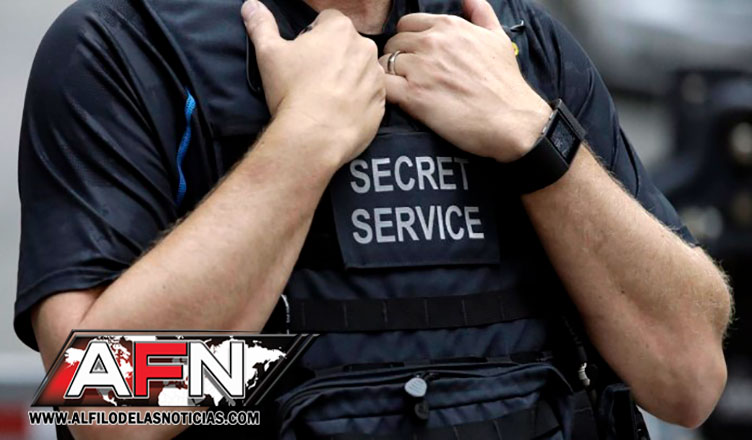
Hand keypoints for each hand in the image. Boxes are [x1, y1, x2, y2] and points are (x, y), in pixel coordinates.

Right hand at [242, 1, 385, 166]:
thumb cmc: (291, 90)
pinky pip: (370, 94)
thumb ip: (261, 25)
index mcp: (340, 28)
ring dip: (348, 77)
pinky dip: (358, 99)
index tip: (303, 57)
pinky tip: (339, 110)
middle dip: (333, 56)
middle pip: (347, 44)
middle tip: (312, 79)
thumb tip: (250, 6)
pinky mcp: (381, 102)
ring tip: (326, 97)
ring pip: (360, 69)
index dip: (312, 37)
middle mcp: (365, 47)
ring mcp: (376, 76)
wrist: (314, 135)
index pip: (327, 21)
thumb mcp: (268, 53)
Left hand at [379, 0, 551, 162]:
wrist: (512, 120)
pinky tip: (397, 101)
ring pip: (384, 64)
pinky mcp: (413, 96)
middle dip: (397, 58)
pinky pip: (383, 85)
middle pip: (393, 43)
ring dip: (390, 77)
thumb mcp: (498, 38)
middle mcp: (432, 43)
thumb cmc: (506, 83)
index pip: (407, 24)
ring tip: (403, 91)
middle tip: (408, 77)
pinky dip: (384, 93)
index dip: (408, 41)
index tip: (415, 57)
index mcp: (448, 26)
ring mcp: (420, 68)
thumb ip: (481, 14)